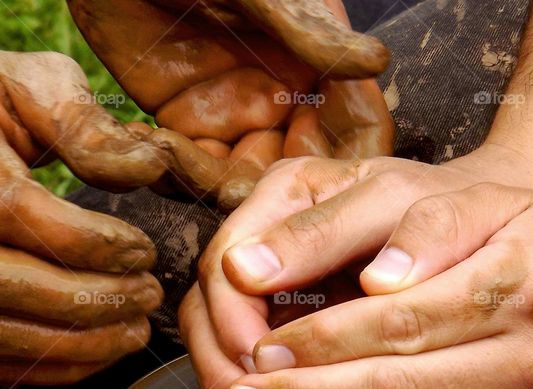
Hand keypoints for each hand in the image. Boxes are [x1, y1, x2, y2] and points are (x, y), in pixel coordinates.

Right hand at [0, 52, 161, 384]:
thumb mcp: (26, 86)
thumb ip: (83, 124)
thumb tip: (146, 166)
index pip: (18, 211)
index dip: (89, 240)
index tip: (142, 249)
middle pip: (7, 283)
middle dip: (91, 299)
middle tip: (149, 296)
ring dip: (78, 343)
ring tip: (136, 330)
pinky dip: (49, 364)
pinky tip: (99, 351)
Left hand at [69, 0, 393, 208]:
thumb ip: (310, 33)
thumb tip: (378, 62)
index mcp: (319, 65)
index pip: (358, 129)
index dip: (357, 169)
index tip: (342, 203)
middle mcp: (286, 99)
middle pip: (303, 172)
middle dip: (279, 200)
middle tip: (237, 195)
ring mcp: (235, 114)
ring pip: (244, 181)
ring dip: (212, 186)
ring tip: (169, 152)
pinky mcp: (184, 121)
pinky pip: (190, 167)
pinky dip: (171, 169)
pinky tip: (145, 141)